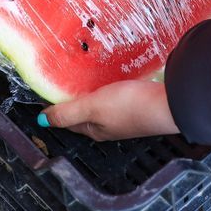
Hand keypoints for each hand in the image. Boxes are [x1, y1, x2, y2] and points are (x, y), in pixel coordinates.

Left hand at [39, 80, 179, 140]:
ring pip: (100, 107)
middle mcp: (108, 127)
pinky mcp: (137, 107)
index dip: (56, 108)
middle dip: (74, 102)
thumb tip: (42, 121)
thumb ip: (68, 112)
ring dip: (92, 95)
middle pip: (84, 114)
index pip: (68, 120)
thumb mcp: (93, 107)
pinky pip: (115, 100)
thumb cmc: (130, 107)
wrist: (167, 104)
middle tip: (64, 84)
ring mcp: (123, 118)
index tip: (48, 94)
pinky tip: (111, 81)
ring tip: (85, 79)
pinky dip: (108, 91)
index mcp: (94, 130)